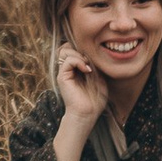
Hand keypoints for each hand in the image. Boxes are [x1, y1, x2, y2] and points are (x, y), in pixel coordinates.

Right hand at [52, 42, 109, 160]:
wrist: (87, 114)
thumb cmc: (94, 100)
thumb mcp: (99, 79)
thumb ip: (95, 66)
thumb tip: (93, 56)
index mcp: (76, 69)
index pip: (74, 48)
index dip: (83, 49)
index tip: (94, 59)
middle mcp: (68, 69)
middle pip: (67, 46)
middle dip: (79, 49)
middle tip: (90, 60)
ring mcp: (64, 72)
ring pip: (65, 50)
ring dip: (79, 54)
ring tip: (88, 65)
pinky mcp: (62, 77)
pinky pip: (68, 60)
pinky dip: (78, 61)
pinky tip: (87, 70)